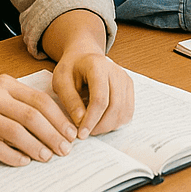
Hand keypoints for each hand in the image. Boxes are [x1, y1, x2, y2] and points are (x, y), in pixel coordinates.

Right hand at [0, 73, 79, 165]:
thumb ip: (21, 100)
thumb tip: (53, 120)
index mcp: (5, 84)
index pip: (39, 100)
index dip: (58, 117)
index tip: (70, 131)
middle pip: (31, 116)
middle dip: (52, 134)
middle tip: (64, 148)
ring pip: (16, 132)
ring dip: (36, 146)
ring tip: (47, 156)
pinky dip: (13, 156)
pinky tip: (24, 161)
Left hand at [41, 9, 133, 139]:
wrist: (83, 57)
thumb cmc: (71, 69)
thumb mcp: (61, 81)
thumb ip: (70, 101)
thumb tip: (80, 122)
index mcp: (97, 66)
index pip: (100, 99)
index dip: (91, 120)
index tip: (81, 134)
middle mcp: (116, 71)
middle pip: (115, 107)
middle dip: (100, 126)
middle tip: (85, 133)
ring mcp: (125, 79)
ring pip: (123, 112)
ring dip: (108, 126)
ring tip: (91, 127)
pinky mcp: (128, 87)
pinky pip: (127, 112)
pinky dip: (115, 122)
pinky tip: (101, 121)